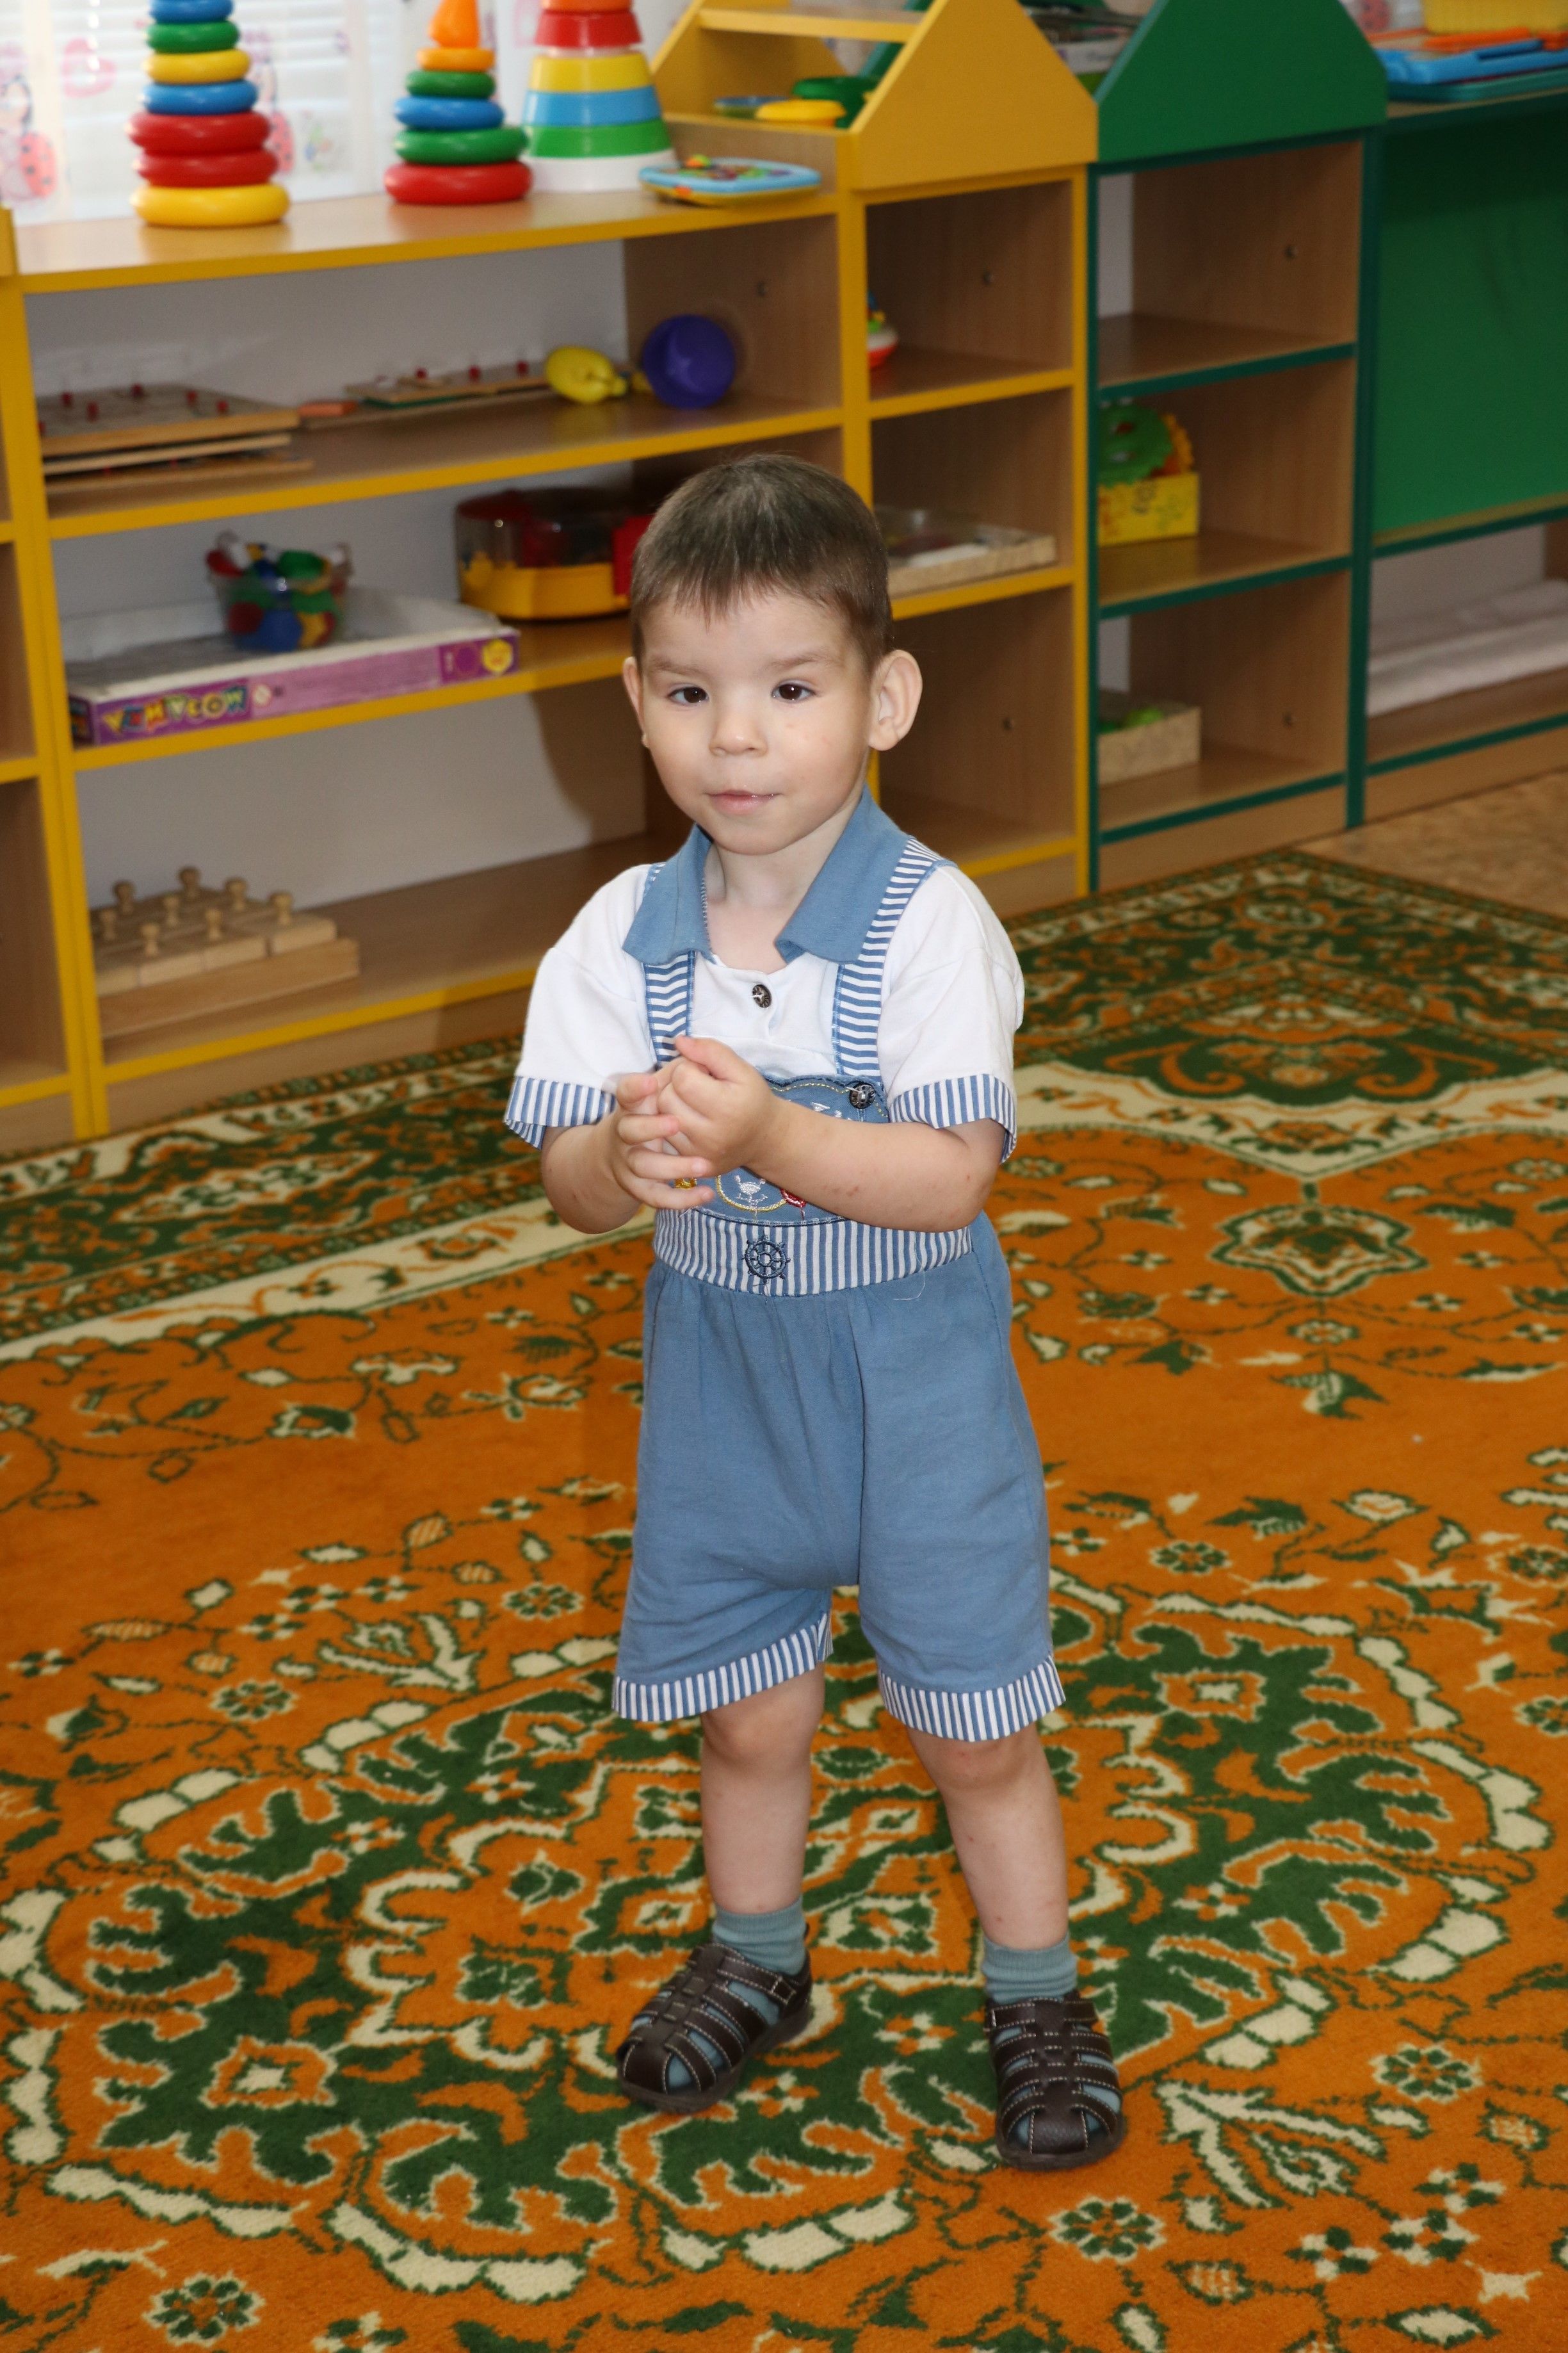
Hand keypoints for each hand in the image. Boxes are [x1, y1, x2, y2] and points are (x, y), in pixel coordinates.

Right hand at [605, 1067, 713, 1210]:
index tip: (651, 1083)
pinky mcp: (639, 1186)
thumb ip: (677, 1067)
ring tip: (704, 1165)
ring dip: (671, 1166)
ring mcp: (630, 1161)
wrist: (623, 1150)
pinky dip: (680, 1199)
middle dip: (650, 1127)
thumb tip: (683, 1042)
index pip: (625, 1093)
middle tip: (677, 1123)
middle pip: (629, 1130)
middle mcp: (625, 1132)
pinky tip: (707, 1194)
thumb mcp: (662, 1087)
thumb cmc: (655, 1110)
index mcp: (632, 1105)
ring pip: (643, 1166)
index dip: (634, 1089)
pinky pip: (656, 1196)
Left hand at [656, 1036, 781, 1174]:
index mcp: (727, 1108)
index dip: (688, 1067)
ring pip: (660, 1117)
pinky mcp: (691, 1164)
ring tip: (691, 1101)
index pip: (682, 1078)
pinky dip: (670, 1124)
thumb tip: (679, 1041)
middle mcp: (711, 1135)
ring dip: (671, 1103)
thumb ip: (711, 1051)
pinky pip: (663, 1137)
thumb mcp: (741, 1069)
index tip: (704, 1072)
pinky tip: (689, 1118)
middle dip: (676, 1085)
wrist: (764, 1139)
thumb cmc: (752, 1098)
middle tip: (696, 1086)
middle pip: (666, 1098)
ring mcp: (699, 1154)